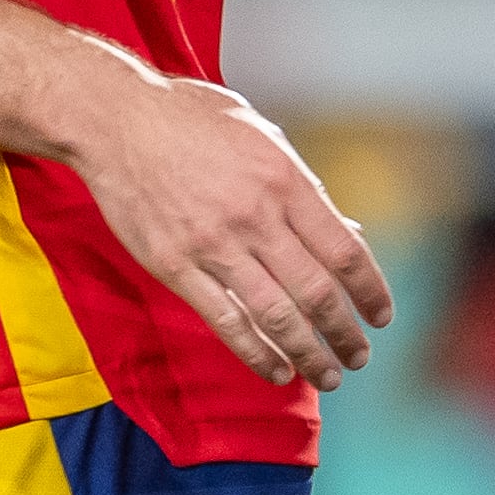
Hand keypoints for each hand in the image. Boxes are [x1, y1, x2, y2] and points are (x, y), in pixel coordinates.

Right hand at [58, 57, 391, 389]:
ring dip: (309, 355)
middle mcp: (254, 216)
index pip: (345, 251)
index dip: (371, 291)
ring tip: (327, 375)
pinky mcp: (173, 265)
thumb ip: (303, 185)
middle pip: (317, 293)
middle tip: (358, 357)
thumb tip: (345, 233)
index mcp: (283, 180)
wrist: (113, 119)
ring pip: (276, 317)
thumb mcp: (261, 136)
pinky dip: (256, 354)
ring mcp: (212, 244)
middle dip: (345, 334)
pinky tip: (276, 371)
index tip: (381, 315)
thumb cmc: (189, 118)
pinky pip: (224, 322)